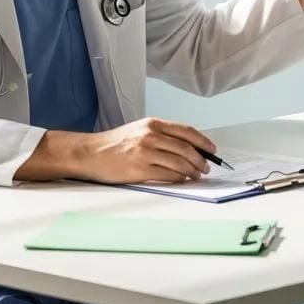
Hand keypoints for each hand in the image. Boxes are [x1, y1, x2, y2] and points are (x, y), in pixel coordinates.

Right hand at [73, 118, 216, 184]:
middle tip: (207, 166)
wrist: (91, 153)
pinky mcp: (140, 169)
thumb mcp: (139, 130)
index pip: (186, 131)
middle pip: (186, 148)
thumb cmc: (115, 143)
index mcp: (153, 123)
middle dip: (201, 159)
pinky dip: (179, 178)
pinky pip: (167, 175)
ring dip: (192, 170)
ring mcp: (145, 152)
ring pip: (179, 162)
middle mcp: (151, 135)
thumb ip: (161, 135)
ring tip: (197, 175)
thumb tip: (187, 147)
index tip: (212, 149)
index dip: (203, 141)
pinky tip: (183, 179)